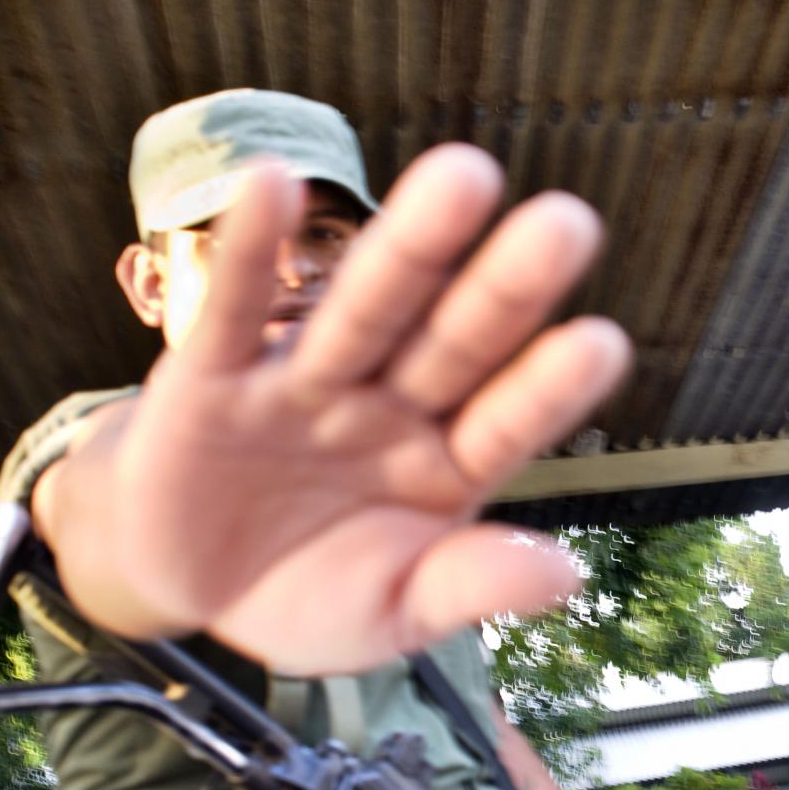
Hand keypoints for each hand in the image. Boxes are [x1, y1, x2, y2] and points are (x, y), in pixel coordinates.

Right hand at [76, 147, 630, 673]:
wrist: (186, 590)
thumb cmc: (307, 593)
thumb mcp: (390, 615)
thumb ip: (468, 585)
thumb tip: (571, 575)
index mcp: (444, 465)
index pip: (507, 423)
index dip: (549, 387)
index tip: (602, 344)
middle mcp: (387, 408)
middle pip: (454, 343)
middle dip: (504, 288)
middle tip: (569, 222)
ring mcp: (304, 384)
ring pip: (365, 312)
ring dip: (411, 247)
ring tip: (464, 175)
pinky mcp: (213, 378)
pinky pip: (232, 311)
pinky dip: (249, 250)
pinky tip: (273, 182)